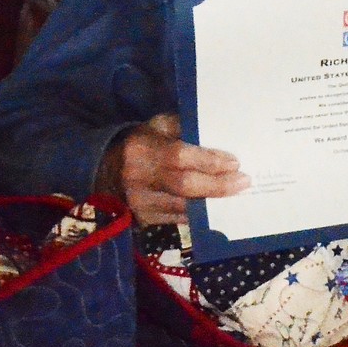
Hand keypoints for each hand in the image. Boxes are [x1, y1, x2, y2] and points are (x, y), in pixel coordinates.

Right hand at [94, 113, 249, 226]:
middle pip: (184, 185)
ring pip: (184, 207)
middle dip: (217, 185)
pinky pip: (179, 219)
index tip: (235, 162)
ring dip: (213, 202)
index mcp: (142, 149)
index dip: (209, 161)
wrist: (104, 170)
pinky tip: (217, 206)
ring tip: (236, 195)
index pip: (179, 156)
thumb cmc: (141, 144)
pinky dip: (200, 214)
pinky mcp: (144, 220)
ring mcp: (140, 203)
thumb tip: (216, 135)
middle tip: (243, 182)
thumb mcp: (157, 127)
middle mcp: (139, 178)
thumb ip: (184, 127)